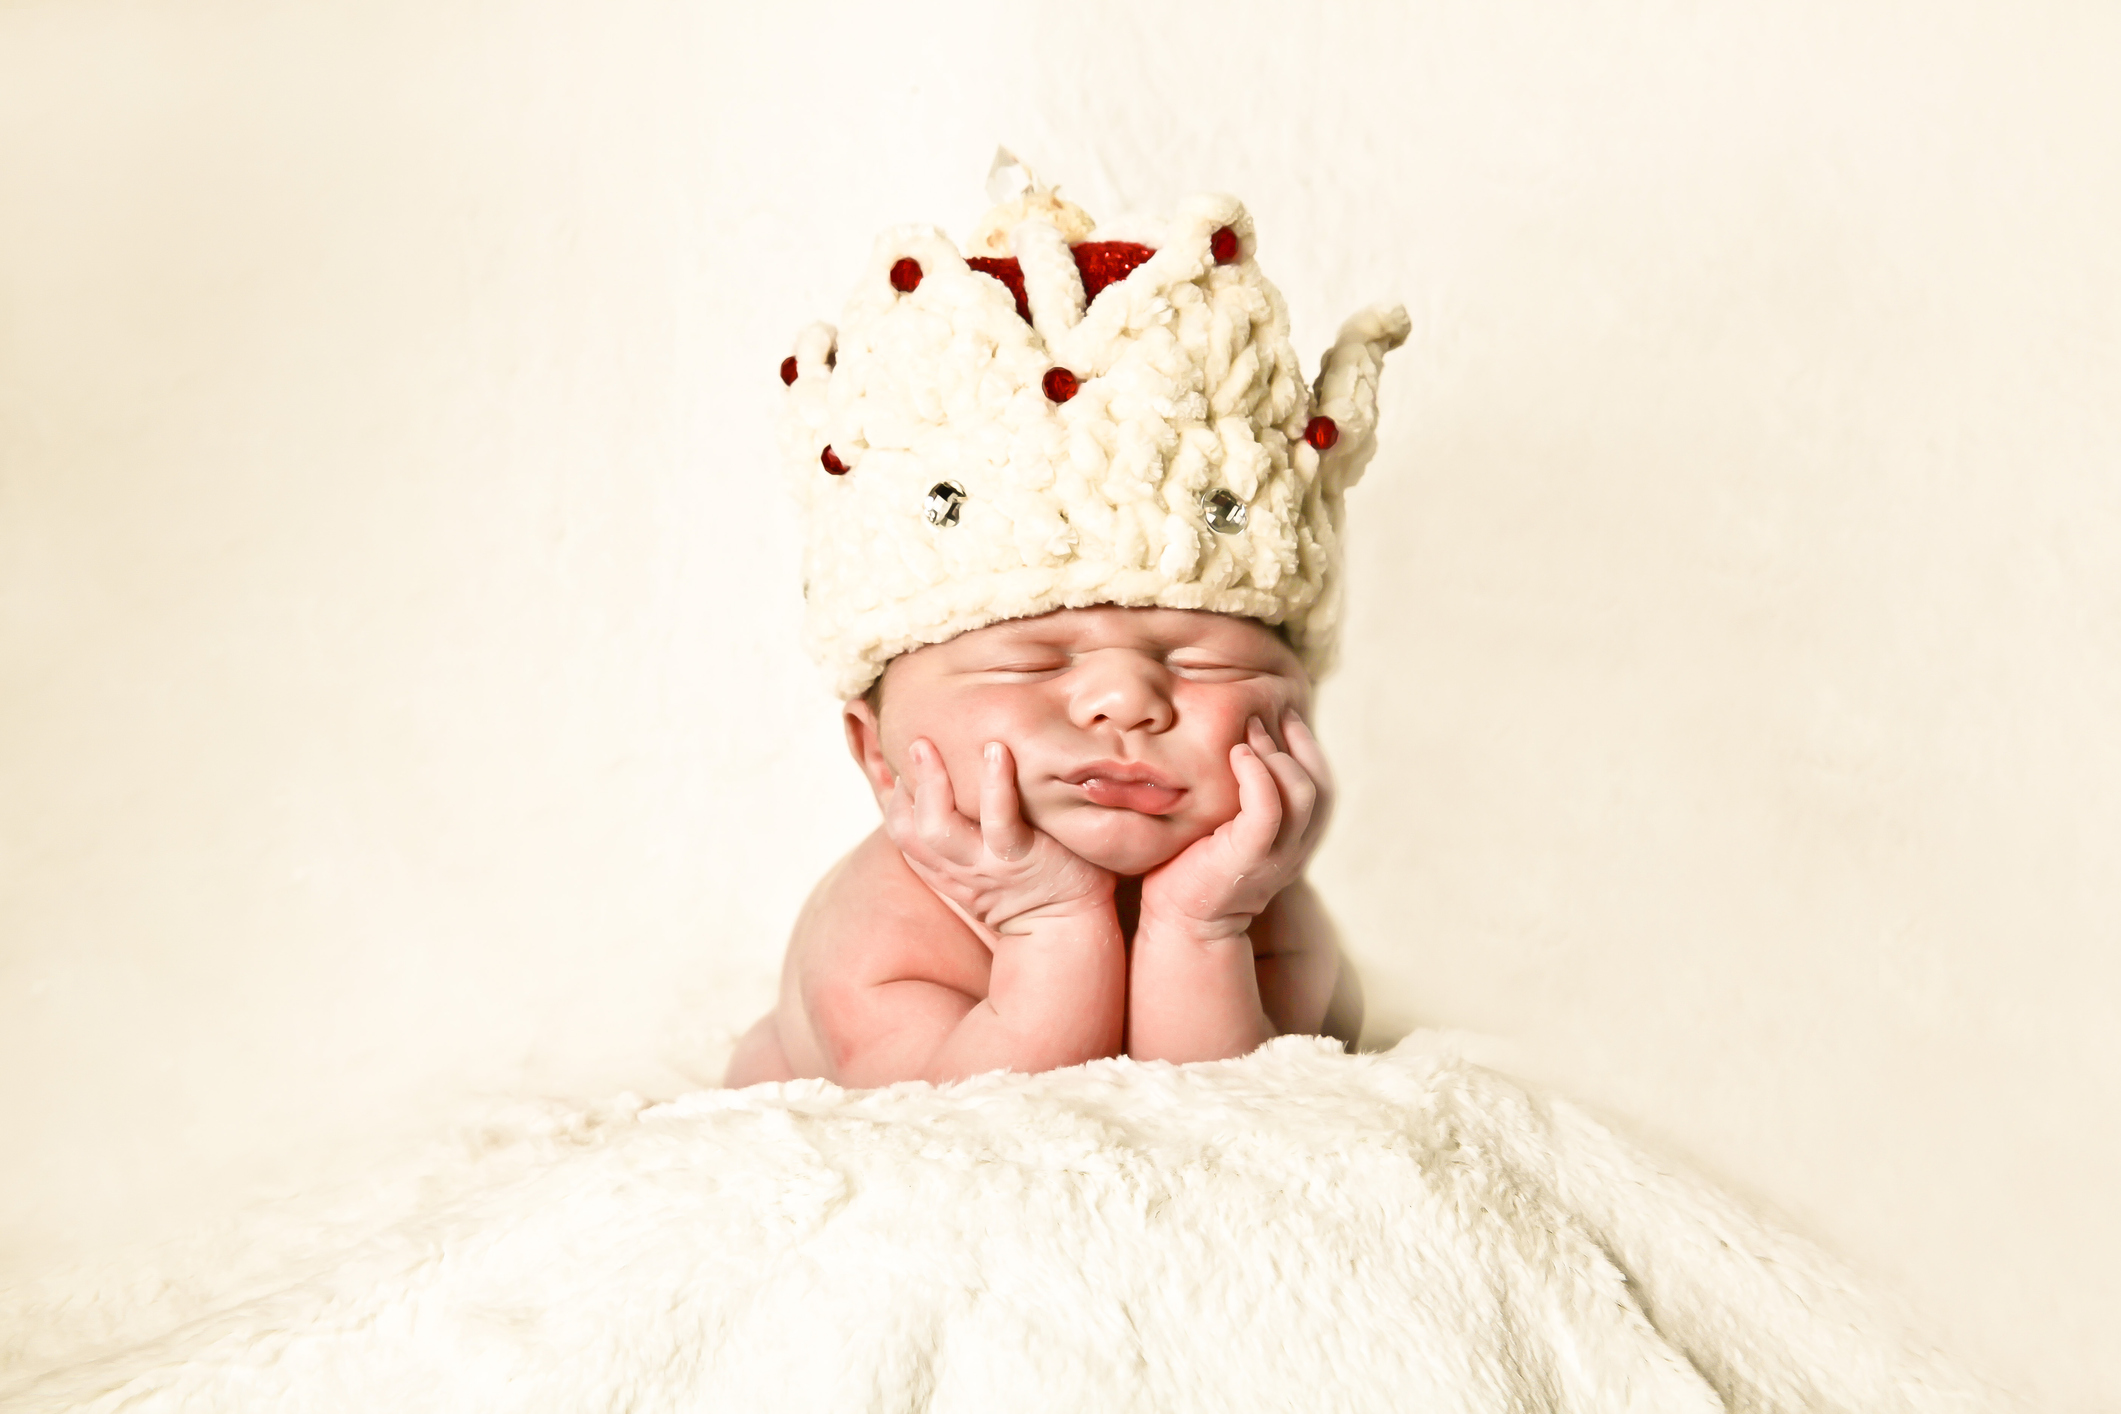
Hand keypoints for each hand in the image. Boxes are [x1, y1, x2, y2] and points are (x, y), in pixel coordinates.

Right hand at [885, 738, 1115, 934]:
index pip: (905, 838)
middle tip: (915, 744)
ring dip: (931, 783)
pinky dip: (995, 784)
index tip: (906, 770)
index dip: (897, 803)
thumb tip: (963, 793)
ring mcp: (987, 865)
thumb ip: (970, 841)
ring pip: (938, 828)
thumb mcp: (989, 871)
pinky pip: (999, 819)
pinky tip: (996, 750)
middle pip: (911, 832)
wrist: (1072, 928)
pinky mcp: (1020, 857)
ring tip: (928, 744)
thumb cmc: (1037, 888)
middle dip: (904, 789)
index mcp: (948, 872)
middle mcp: (960, 870)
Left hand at [1139, 712, 1332, 935]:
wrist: (1182, 923)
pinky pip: (1269, 809)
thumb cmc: (1194, 869)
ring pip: (1303, 794)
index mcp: (1296, 841)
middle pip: (1320, 786)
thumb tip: (1233, 747)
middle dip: (1295, 744)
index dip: (1307, 747)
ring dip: (1277, 756)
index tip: (1283, 716)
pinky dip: (1259, 777)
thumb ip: (1242, 798)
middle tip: (1260, 718)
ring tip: (1247, 735)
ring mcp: (1277, 855)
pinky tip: (1237, 755)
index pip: (1321, 786)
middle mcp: (1296, 849)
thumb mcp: (1227, 827)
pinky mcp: (1250, 857)